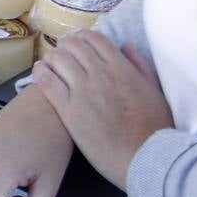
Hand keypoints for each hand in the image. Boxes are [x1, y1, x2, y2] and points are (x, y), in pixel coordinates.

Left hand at [34, 33, 173, 190]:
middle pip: (72, 45)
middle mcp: (100, 74)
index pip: (93, 38)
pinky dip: (40, 72)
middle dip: (65, 47)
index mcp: (121, 68)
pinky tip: (41, 74)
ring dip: (52, 58)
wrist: (147, 159)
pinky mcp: (69, 110)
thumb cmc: (155, 128)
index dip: (82, 38)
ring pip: (57, 59)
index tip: (79, 46)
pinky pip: (46, 81)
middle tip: (63, 56)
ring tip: (52, 66)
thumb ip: (139, 65)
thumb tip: (124, 44)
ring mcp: (83, 91)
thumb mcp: (155, 91)